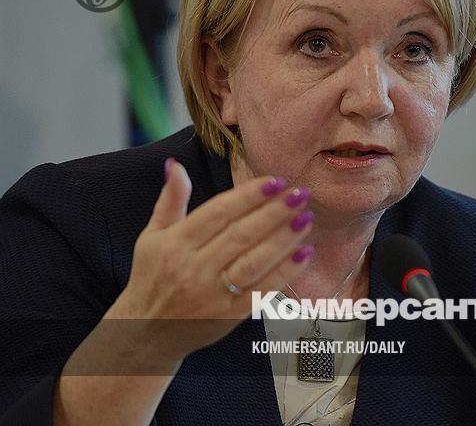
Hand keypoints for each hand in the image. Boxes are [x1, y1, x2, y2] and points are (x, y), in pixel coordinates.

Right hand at [105, 158, 315, 362]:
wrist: (146, 332)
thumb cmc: (152, 278)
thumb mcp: (153, 236)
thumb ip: (171, 200)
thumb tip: (175, 165)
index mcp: (175, 244)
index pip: (218, 213)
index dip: (248, 196)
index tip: (275, 181)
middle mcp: (194, 268)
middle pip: (241, 235)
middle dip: (274, 212)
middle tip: (300, 194)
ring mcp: (213, 294)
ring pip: (255, 261)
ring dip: (284, 239)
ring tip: (306, 218)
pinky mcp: (230, 315)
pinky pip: (263, 290)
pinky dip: (286, 272)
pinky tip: (304, 254)